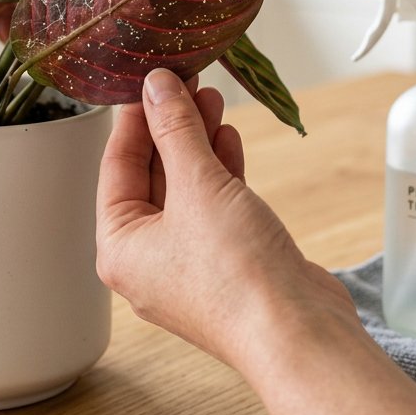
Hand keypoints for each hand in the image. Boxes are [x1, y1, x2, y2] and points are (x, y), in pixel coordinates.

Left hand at [95, 68, 354, 372]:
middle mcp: (147, 259)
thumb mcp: (198, 185)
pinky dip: (220, 172)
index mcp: (119, 247)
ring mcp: (189, 264)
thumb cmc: (238, 274)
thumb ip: (175, 130)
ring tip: (211, 98)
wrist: (299, 334)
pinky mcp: (226, 264)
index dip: (134, 118)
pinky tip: (228, 138)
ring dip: (197, 144)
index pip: (116, 167)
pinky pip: (213, 207)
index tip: (149, 80)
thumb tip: (156, 86)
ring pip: (185, 189)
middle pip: (151, 176)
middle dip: (170, 126)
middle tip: (186, 81)